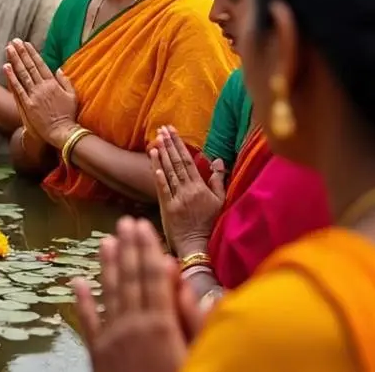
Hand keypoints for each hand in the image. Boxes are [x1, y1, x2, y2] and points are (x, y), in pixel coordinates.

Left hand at [3, 39, 78, 148]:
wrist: (62, 132)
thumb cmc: (68, 115)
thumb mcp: (72, 95)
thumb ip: (65, 81)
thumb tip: (59, 69)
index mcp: (53, 83)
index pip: (41, 64)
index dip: (32, 53)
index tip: (26, 44)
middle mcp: (42, 87)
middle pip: (30, 66)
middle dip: (21, 52)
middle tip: (14, 41)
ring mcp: (34, 95)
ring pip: (22, 74)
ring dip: (15, 60)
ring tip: (9, 49)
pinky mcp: (27, 105)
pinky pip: (18, 88)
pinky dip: (11, 77)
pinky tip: (6, 67)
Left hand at [72, 218, 195, 371]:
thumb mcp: (198, 352)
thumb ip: (190, 316)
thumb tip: (179, 277)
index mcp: (160, 324)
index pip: (152, 276)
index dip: (147, 249)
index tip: (143, 226)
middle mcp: (133, 327)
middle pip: (130, 279)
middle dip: (128, 249)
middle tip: (124, 222)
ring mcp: (112, 340)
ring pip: (108, 294)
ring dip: (106, 266)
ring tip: (104, 241)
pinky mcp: (98, 356)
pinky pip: (88, 323)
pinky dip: (82, 301)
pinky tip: (77, 282)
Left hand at [150, 126, 224, 256]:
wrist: (199, 246)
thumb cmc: (211, 224)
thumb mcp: (220, 202)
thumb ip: (218, 180)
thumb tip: (218, 160)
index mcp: (200, 187)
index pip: (188, 161)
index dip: (179, 144)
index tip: (172, 131)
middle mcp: (188, 190)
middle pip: (177, 163)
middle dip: (169, 145)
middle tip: (162, 129)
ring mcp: (177, 199)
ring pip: (168, 173)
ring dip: (161, 156)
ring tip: (155, 141)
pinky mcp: (167, 209)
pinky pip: (163, 190)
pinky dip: (159, 177)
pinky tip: (154, 165)